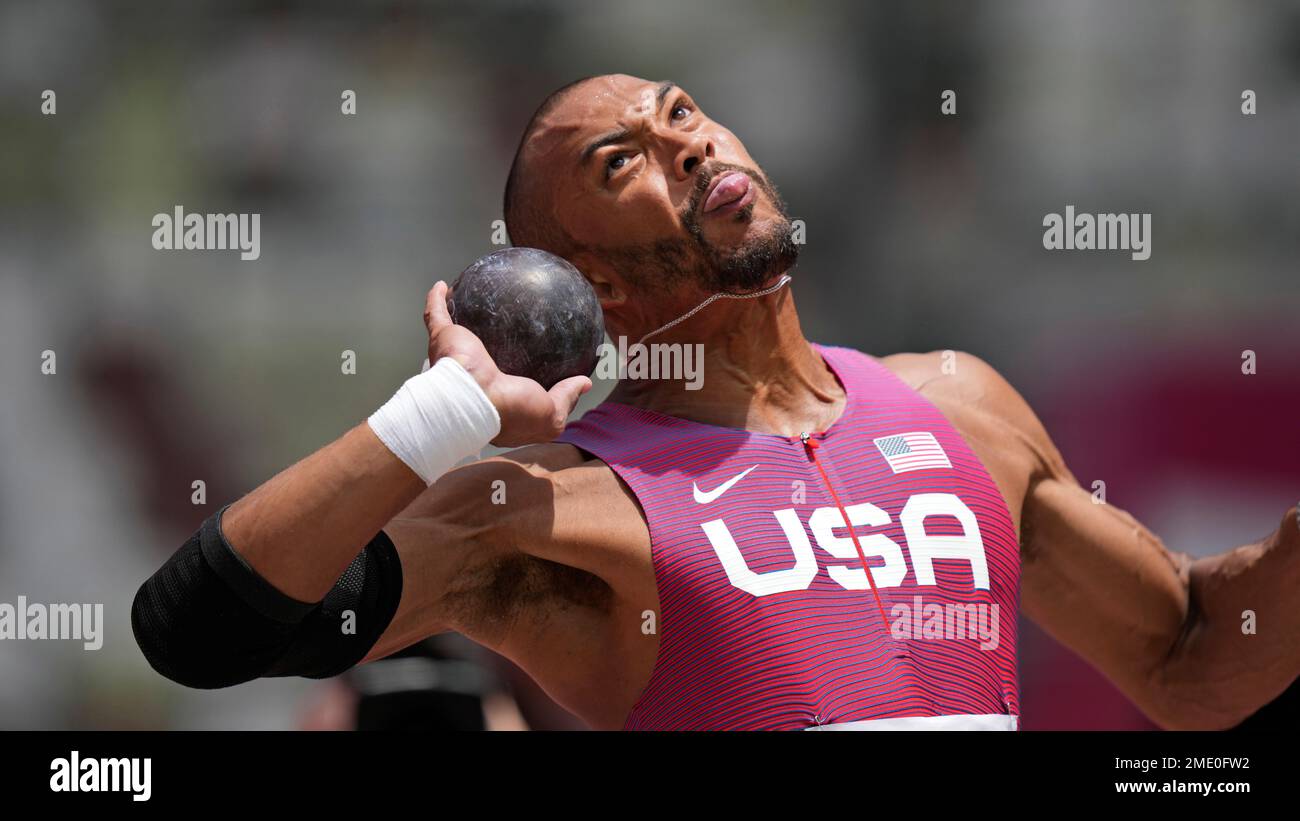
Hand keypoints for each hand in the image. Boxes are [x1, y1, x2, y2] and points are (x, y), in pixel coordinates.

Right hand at [423, 281, 591, 446]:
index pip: (509, 384)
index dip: (521, 373)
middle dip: (494, 340)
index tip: (537, 359)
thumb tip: (583, 382)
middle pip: (486, 353)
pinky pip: (436, 313)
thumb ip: (565, 397)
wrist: (474, 401)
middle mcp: (474, 378)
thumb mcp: (550, 414)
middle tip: (513, 323)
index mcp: (496, 398)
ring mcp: (456, 358)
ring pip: (460, 330)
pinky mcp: (443, 338)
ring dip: (462, 314)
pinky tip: (443, 285)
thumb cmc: (511, 410)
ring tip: (481, 297)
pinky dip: (437, 299)